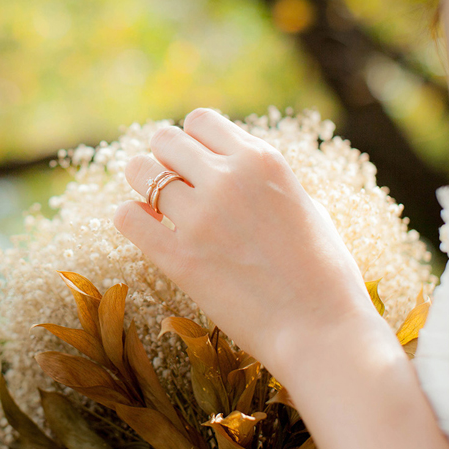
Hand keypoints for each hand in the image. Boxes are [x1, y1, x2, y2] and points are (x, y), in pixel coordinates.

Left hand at [113, 108, 375, 367]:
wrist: (321, 328)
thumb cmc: (323, 271)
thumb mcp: (304, 205)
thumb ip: (262, 180)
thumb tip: (229, 168)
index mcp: (261, 160)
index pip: (201, 120)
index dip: (194, 142)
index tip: (198, 166)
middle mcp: (228, 178)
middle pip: (164, 140)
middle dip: (165, 160)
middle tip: (176, 188)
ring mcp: (200, 217)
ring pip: (138, 171)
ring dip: (143, 186)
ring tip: (159, 209)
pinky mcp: (179, 258)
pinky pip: (126, 216)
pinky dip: (130, 218)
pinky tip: (149, 230)